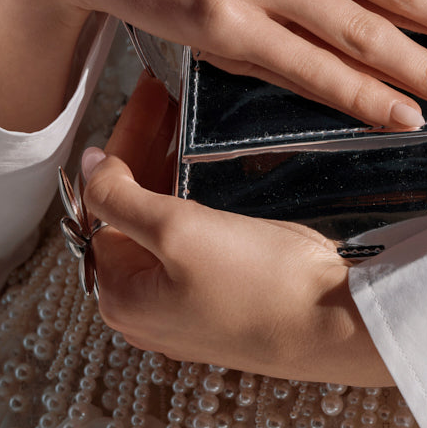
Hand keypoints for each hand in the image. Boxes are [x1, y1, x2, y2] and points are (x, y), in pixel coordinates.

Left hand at [84, 74, 392, 384]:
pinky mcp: (229, 301)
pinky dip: (202, 205)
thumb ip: (121, 197)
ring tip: (190, 129)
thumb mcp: (178, 231)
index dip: (124, 147)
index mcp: (122, 297)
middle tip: (168, 104)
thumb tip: (88, 168)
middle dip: (149, 156)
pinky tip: (215, 176)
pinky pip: (201, 244)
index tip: (146, 102)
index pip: (105, 205)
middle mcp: (149, 309)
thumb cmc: (259, 286)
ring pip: (169, 228)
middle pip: (135, 216)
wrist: (337, 325)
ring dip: (175, 177)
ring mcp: (190, 308)